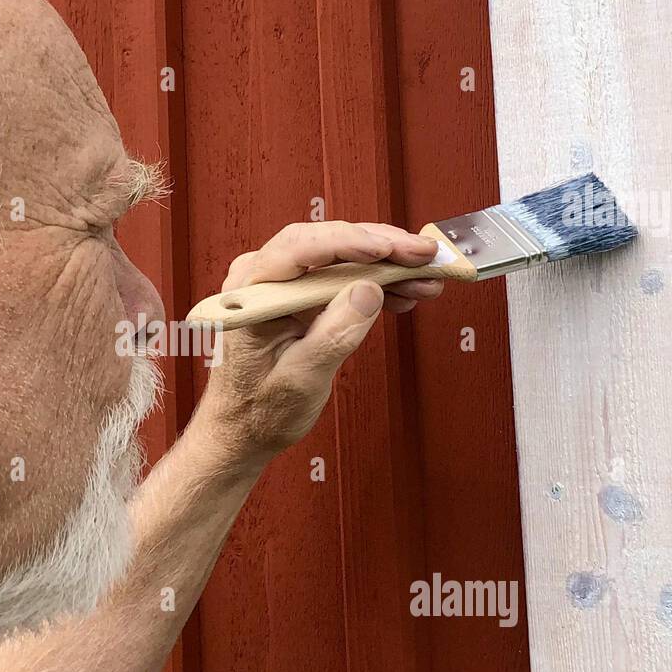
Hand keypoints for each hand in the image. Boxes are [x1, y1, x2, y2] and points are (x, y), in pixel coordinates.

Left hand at [191, 220, 443, 469]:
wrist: (244, 429)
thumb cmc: (259, 410)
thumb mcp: (300, 380)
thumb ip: (333, 335)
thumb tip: (369, 290)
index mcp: (250, 293)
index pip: (300, 249)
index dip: (349, 242)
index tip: (389, 248)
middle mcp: (262, 278)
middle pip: (327, 244)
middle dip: (381, 247)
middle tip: (426, 256)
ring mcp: (282, 284)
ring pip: (340, 257)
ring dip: (386, 264)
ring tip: (427, 278)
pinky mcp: (300, 295)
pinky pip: (342, 276)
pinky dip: (376, 282)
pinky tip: (406, 292)